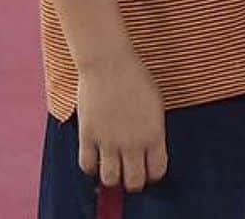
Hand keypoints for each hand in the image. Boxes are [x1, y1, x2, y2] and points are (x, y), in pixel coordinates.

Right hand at [77, 51, 166, 193]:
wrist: (109, 62)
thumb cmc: (136, 77)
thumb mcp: (155, 104)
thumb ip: (152, 131)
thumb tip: (149, 150)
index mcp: (154, 133)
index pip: (157, 171)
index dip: (153, 174)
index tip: (149, 169)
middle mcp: (132, 142)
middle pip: (134, 182)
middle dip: (134, 181)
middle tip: (131, 173)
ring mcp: (108, 141)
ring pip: (110, 179)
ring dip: (112, 177)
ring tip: (113, 166)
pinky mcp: (88, 137)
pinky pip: (87, 166)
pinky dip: (91, 167)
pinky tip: (96, 157)